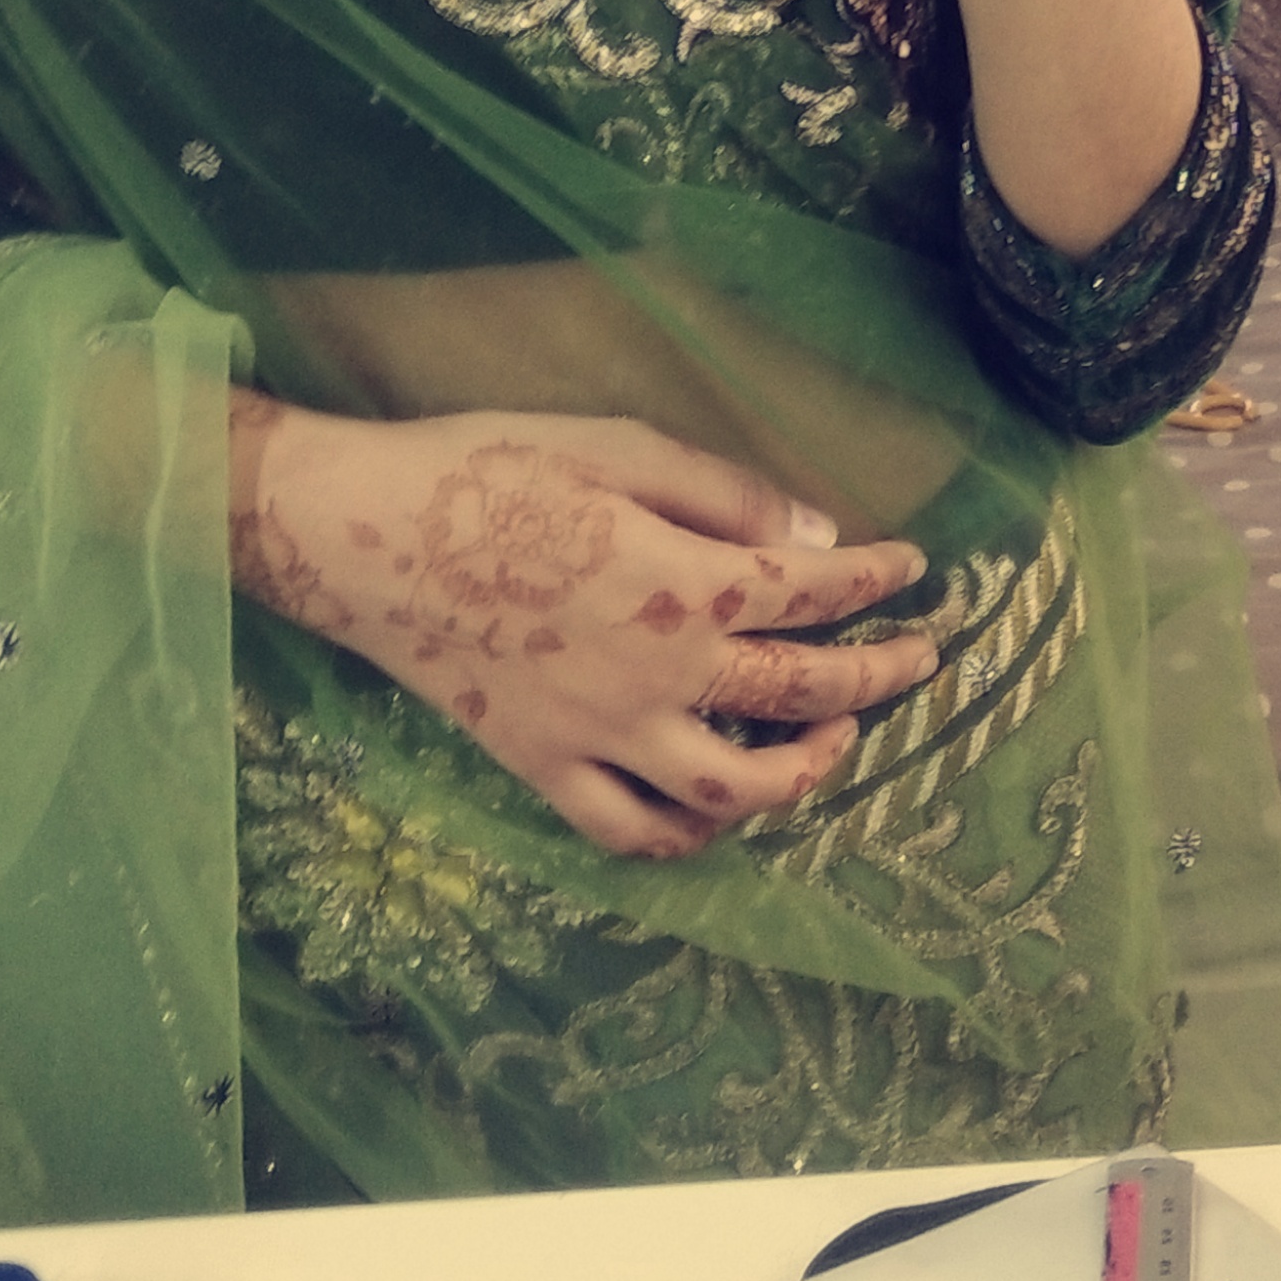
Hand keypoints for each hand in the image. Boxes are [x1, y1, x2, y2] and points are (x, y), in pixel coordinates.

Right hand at [227, 393, 938, 858]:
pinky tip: (721, 807)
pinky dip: (691, 833)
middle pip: (798, 693)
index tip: (910, 567)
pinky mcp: (545, 769)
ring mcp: (601, 735)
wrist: (360, 535)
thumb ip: (724, 495)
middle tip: (920, 660)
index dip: (874, 577)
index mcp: (682, 582)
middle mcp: (657, 674)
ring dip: (804, 773)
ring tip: (837, 741)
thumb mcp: (617, 446)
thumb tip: (817, 532)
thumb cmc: (487, 469)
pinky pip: (633, 831)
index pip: (812, 591)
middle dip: (877, 676)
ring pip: (732, 791)